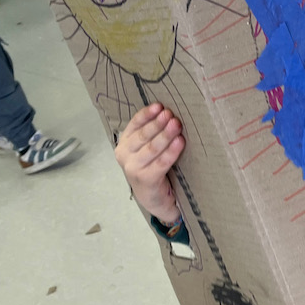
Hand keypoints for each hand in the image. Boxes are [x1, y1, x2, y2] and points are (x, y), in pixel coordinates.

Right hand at [115, 103, 184, 224]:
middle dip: (158, 124)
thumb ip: (151, 133)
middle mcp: (124, 156)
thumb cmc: (152, 168)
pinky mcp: (146, 180)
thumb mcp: (147, 149)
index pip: (134, 125)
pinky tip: (180, 143)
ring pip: (151, 148)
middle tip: (171, 114)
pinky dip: (171, 152)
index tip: (159, 106)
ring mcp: (133, 169)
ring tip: (177, 125)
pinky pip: (161, 163)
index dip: (146, 115)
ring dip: (165, 135)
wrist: (155, 199)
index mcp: (124, 144)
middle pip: (143, 136)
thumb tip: (167, 112)